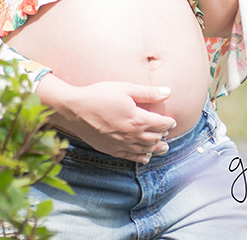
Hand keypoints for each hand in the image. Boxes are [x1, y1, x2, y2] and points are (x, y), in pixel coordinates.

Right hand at [37, 77, 177, 162]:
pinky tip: (145, 158)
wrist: (75, 109)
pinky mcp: (111, 150)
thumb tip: (168, 92)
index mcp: (138, 119)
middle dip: (163, 136)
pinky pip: (131, 157)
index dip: (168, 123)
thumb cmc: (99, 95)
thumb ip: (148, 92)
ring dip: (156, 148)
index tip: (172, 121)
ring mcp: (122, 144)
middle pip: (155, 139)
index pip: (161, 124)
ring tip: (162, 148)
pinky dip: (141, 158)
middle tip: (167, 134)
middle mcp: (133, 135)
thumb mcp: (124, 88)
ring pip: (145, 150)